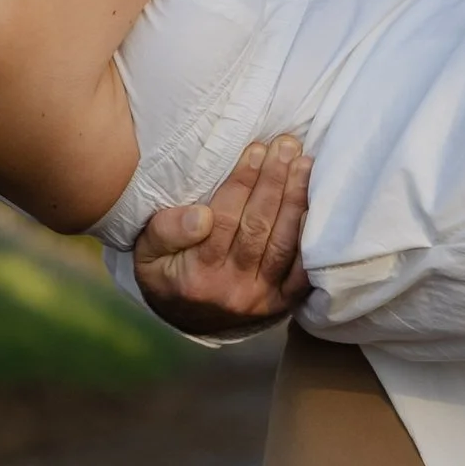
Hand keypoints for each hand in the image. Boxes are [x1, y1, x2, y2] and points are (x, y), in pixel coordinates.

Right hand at [130, 134, 310, 335]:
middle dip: (274, 181)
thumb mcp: (147, 253)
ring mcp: (260, 298)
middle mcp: (231, 288)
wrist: (186, 320)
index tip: (256, 149)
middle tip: (286, 145)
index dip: (243, 182)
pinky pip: (302, 270)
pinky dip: (311, 239)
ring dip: (295, 200)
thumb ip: (167, 231)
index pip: (224, 219)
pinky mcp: (281, 303)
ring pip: (283, 243)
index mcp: (196, 274)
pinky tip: (317, 207)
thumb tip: (200, 216)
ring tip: (304, 164)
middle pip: (258, 227)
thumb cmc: (166, 273)